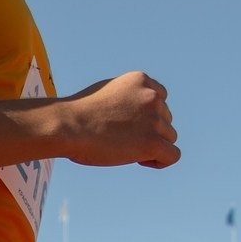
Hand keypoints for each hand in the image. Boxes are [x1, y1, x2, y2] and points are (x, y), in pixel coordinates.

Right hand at [49, 72, 179, 169]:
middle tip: (122, 140)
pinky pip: (172, 155)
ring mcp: (153, 119)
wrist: (68, 126)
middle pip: (165, 120)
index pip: (161, 98)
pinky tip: (140, 161)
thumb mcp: (106, 92)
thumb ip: (126, 98)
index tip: (130, 125)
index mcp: (141, 80)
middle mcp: (151, 97)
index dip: (148, 115)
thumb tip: (136, 116)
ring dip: (151, 146)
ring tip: (126, 151)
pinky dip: (160, 161)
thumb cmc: (78, 114)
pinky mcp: (152, 142)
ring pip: (169, 138)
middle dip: (149, 131)